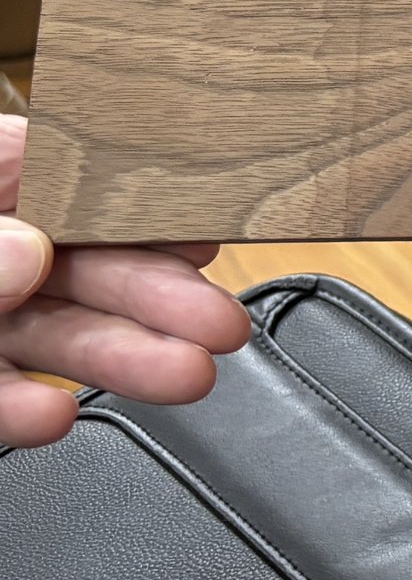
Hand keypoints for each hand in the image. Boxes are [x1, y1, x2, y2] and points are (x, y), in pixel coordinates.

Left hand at [0, 115, 249, 448]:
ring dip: (119, 358)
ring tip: (184, 376)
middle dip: (155, 295)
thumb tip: (30, 250)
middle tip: (220, 321)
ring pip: (52, 332)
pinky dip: (24, 410)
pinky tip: (57, 415)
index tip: (196, 212)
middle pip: (76, 262)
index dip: (131, 188)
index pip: (50, 164)